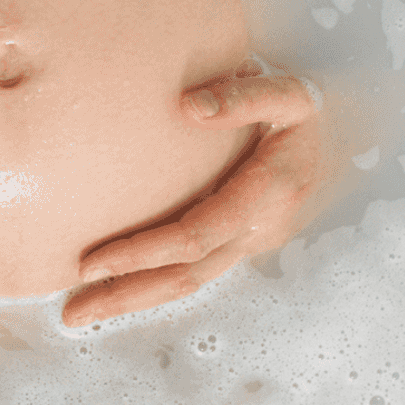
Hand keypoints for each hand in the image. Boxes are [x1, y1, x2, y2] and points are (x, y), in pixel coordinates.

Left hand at [62, 59, 323, 327]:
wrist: (332, 135)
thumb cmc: (301, 108)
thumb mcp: (288, 92)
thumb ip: (244, 96)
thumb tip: (189, 105)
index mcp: (268, 193)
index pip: (196, 235)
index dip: (144, 252)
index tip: (94, 261)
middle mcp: (259, 228)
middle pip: (187, 276)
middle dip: (128, 294)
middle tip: (72, 311)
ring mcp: (248, 242)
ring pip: (188, 282)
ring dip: (133, 299)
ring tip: (80, 312)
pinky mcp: (236, 244)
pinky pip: (191, 270)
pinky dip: (150, 283)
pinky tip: (114, 288)